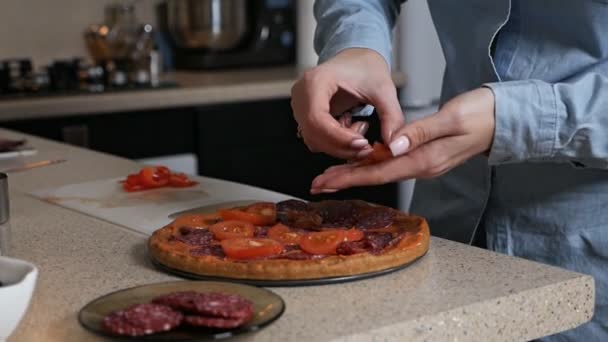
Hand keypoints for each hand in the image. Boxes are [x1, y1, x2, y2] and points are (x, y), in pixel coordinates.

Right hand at [290, 48, 403, 159]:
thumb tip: (393, 143)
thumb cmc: (364, 67)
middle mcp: (302, 94)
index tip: (362, 143)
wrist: (356, 59)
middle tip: (366, 147)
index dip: (338, 137)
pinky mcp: (306, 116)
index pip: (317, 118)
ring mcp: (301, 106)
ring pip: (314, 140)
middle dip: (342, 146)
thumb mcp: (384, 89)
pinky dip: (335, 143)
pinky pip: (316, 138)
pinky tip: (350, 131)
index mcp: (316, 81)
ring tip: (360, 131)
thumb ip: (391, 116)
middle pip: (314, 133)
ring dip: (339, 146)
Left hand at [310, 87, 495, 192]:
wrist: (501, 120)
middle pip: (375, 175)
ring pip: (381, 170)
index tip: (327, 182)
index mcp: (424, 160)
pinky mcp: (422, 156)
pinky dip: (370, 164)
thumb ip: (421, 132)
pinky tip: (356, 163)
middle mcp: (420, 166)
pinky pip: (391, 164)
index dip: (350, 177)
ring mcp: (421, 163)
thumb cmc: (480, 116)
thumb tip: (393, 146)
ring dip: (353, 173)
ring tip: (327, 177)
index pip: (380, 171)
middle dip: (344, 180)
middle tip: (316, 184)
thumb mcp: (451, 120)